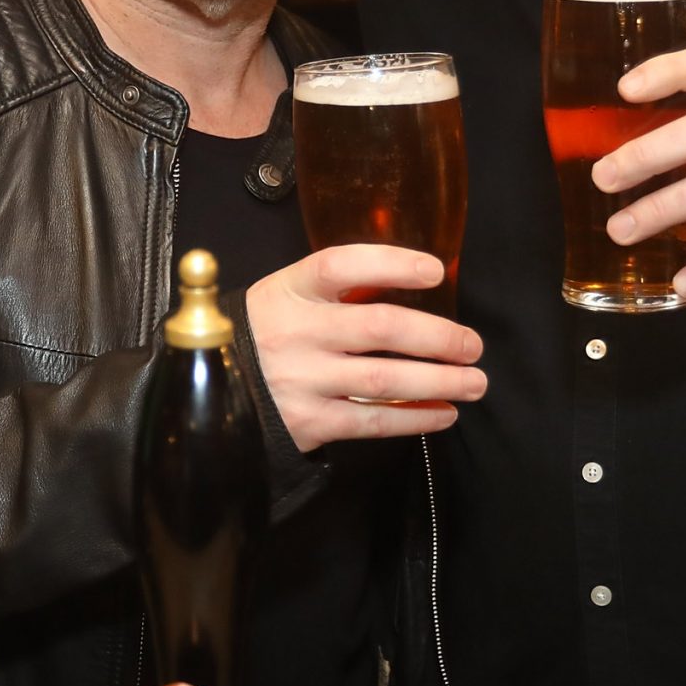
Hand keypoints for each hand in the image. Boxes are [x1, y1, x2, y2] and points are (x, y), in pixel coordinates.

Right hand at [245, 246, 486, 451]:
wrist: (211, 387)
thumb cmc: (266, 333)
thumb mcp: (285, 296)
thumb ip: (336, 290)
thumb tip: (413, 288)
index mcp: (290, 289)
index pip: (343, 265)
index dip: (392, 264)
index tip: (435, 271)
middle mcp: (296, 331)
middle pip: (380, 327)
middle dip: (438, 336)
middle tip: (473, 345)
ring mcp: (302, 378)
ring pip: (385, 379)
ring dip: (440, 381)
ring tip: (474, 382)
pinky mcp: (309, 421)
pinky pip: (372, 421)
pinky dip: (414, 418)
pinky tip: (443, 414)